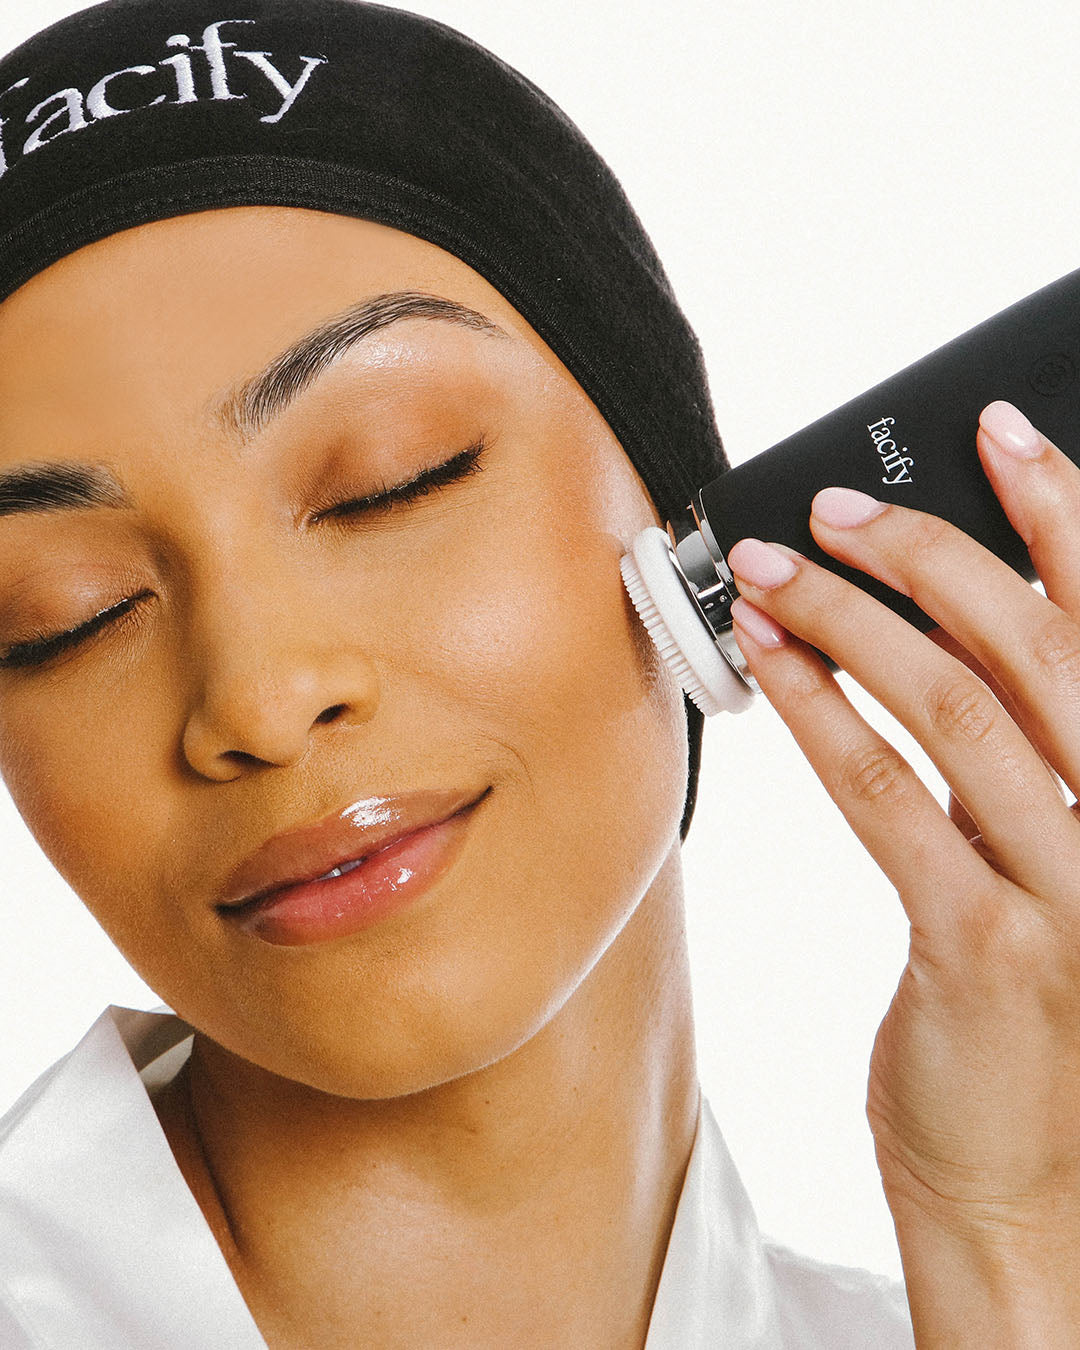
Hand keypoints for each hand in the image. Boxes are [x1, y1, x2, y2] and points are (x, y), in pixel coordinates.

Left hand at [724, 400, 1079, 1345]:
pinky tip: (770, 666)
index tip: (993, 433)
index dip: (1061, 513)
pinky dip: (822, 716)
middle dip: (930, 552)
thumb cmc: (1033, 1009)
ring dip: (850, 622)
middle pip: (1038, 644)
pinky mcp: (988, 946)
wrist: (1025, 1184)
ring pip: (958, 705)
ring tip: (772, 570)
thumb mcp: (1049, 865)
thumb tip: (939, 627)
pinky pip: (889, 797)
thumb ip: (1018, 757)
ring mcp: (1074, 890)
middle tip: (836, 508)